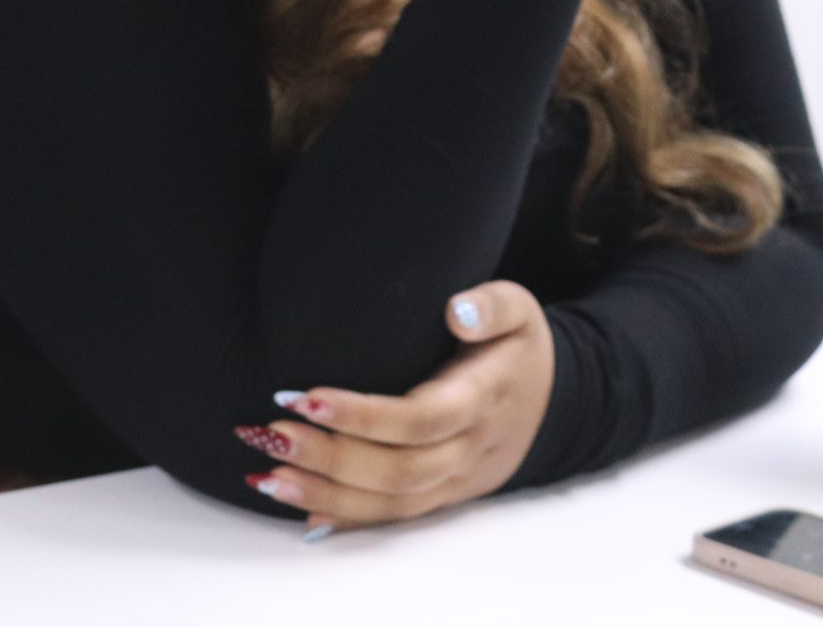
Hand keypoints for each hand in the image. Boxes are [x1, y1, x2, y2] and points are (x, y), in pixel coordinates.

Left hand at [236, 281, 555, 536]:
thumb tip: (457, 311)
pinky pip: (396, 514)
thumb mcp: (519, 309)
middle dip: (331, 457)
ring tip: (268, 479)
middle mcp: (468, 449)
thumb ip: (491, 305)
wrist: (554, 402)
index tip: (305, 398)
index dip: (362, 416)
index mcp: (481, 401)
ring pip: (393, 501)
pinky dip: (349, 516)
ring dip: (328, 494)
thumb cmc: (518, 347)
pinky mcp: (444, 494)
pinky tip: (304, 510)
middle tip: (271, 435)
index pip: (419, 419)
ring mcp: (456, 479)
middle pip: (398, 469)